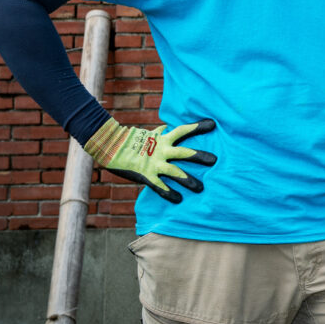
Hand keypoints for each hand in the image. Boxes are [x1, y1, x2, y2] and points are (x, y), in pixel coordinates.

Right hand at [82, 117, 216, 202]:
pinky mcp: (146, 176)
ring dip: (189, 180)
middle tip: (215, 160)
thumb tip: (166, 127)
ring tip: (201, 188)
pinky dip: (169, 193)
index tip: (213, 124)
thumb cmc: (130, 140)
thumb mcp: (147, 134)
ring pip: (175, 172)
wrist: (109, 147)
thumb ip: (160, 133)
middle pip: (184, 152)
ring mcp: (154, 164)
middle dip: (200, 157)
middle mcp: (161, 150)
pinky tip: (178, 200)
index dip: (197, 127)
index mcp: (162, 139)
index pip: (183, 130)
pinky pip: (160, 186)